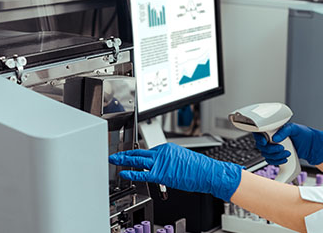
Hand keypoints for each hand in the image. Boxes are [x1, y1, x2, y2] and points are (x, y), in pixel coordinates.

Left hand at [108, 143, 242, 201]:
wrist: (207, 172)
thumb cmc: (199, 168)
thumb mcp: (182, 159)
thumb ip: (170, 161)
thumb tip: (165, 168)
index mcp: (168, 148)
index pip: (149, 151)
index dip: (138, 154)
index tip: (131, 155)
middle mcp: (163, 153)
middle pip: (140, 152)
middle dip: (126, 154)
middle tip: (116, 154)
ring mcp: (161, 162)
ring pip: (138, 160)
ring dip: (124, 160)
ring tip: (115, 160)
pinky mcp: (161, 173)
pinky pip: (142, 173)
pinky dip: (131, 174)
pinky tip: (123, 174)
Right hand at [253, 122, 322, 165]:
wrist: (310, 146)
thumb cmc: (304, 134)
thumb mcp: (294, 128)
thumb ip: (284, 131)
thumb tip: (275, 137)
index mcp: (274, 129)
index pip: (259, 132)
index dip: (259, 138)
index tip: (265, 142)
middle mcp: (271, 138)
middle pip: (262, 146)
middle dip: (271, 149)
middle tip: (281, 148)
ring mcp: (273, 148)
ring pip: (266, 155)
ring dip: (276, 156)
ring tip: (287, 153)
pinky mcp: (277, 156)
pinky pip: (271, 161)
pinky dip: (277, 161)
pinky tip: (285, 159)